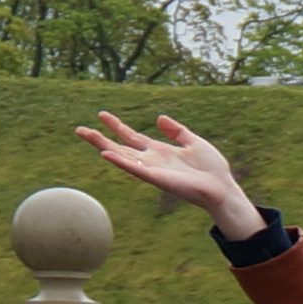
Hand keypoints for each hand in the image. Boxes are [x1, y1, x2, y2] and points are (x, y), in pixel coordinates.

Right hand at [72, 112, 263, 241]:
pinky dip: (121, 162)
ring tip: (88, 136)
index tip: (102, 114)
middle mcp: (151, 160)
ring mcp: (152, 170)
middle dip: (100, 138)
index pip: (132, 136)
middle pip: (120, 147)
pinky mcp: (157, 179)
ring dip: (104, 147)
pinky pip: (136, 169)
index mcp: (159, 151)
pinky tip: (107, 155)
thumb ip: (176, 131)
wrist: (222, 188)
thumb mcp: (193, 142)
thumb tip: (159, 118)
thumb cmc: (211, 169)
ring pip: (122, 157)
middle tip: (80, 129)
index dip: (117, 126)